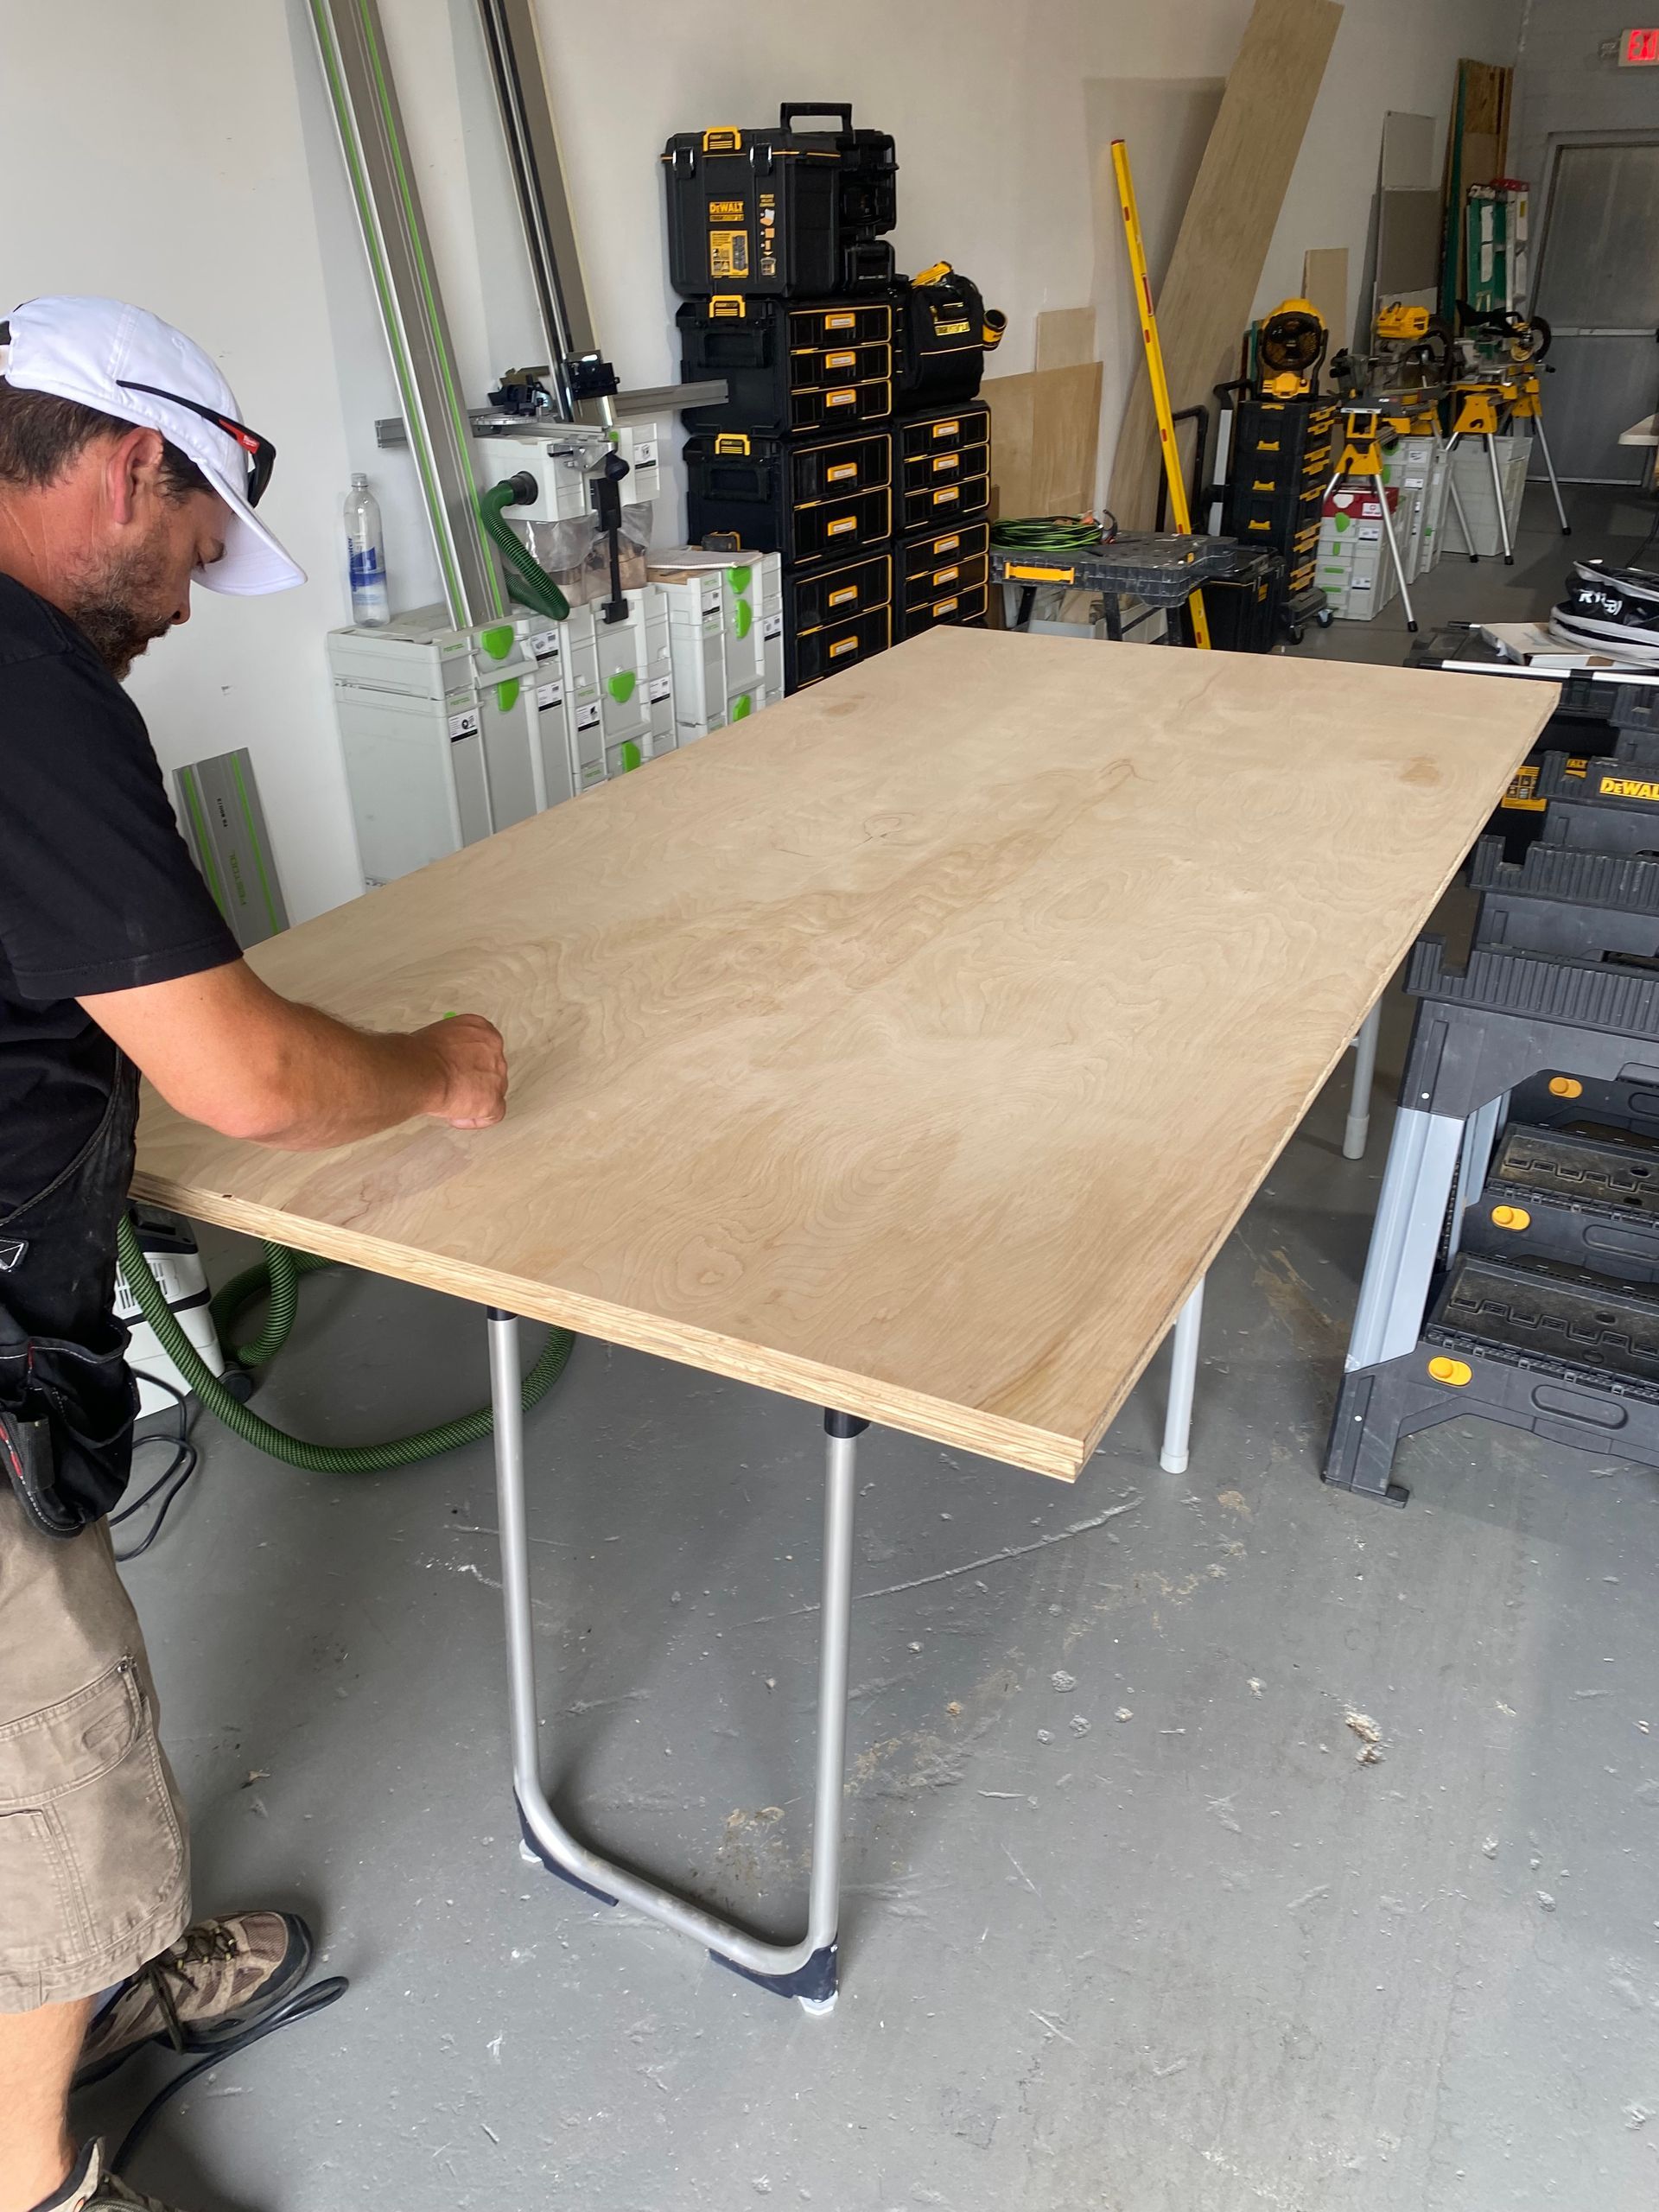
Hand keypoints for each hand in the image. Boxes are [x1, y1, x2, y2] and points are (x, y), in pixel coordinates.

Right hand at [415, 1013, 507, 1128]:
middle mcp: (494, 1049)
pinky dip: (474, 1119)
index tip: (459, 1070)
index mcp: (481, 1029)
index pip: (485, 1048)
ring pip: (493, 1093)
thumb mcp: (437, 1038)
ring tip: (450, 1103)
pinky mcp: (493, 1100)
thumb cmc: (419, 1056)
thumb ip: (451, 1047)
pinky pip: (492, 1115)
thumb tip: (446, 1059)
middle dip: (473, 1082)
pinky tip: (455, 1117)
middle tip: (454, 1088)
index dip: (471, 1063)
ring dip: (473, 1100)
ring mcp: (496, 1076)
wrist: (419, 1071)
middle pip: (491, 1071)